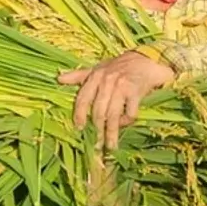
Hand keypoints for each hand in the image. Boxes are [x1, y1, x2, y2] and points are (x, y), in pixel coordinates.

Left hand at [57, 51, 174, 148]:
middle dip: (97, 130)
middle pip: (98, 111)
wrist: (147, 59)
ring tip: (110, 146)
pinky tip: (126, 123)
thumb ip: (80, 75)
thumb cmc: (121, 66)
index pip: (83, 98)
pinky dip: (127, 121)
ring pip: (112, 115)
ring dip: (111, 132)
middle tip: (97, 145)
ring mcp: (121, 86)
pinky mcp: (136, 92)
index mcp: (96, 76)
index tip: (79, 129)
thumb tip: (59, 79)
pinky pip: (129, 113)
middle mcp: (107, 80)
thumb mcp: (99, 68)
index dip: (80, 115)